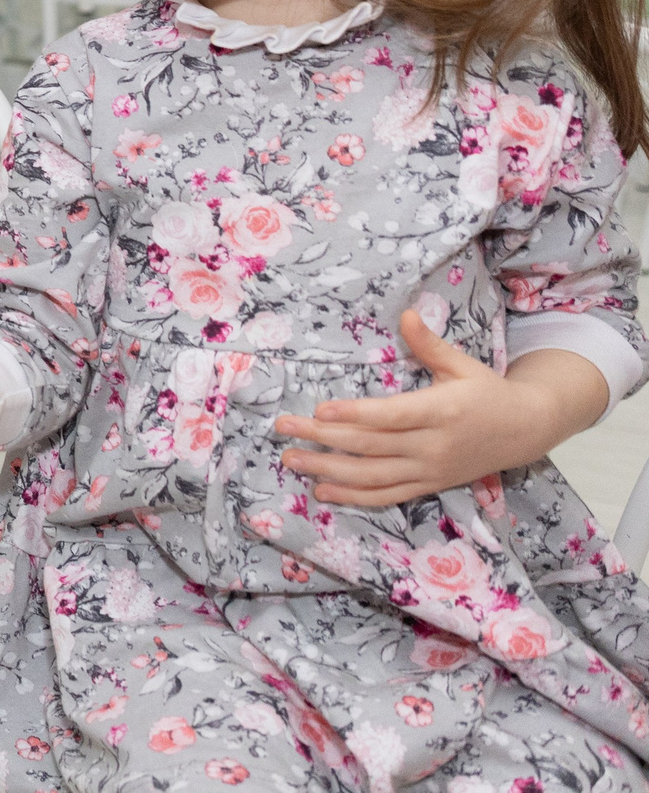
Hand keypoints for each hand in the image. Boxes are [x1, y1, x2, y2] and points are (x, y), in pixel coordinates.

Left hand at [274, 310, 598, 507]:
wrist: (526, 431)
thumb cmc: (488, 392)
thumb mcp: (462, 364)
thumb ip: (429, 344)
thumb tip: (405, 313)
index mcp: (441, 411)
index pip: (392, 416)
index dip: (356, 415)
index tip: (321, 410)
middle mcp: (433, 445)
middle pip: (371, 446)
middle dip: (323, 439)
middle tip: (283, 428)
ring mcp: (429, 470)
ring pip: (373, 476)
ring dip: (328, 470)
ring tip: (290, 459)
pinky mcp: (429, 485)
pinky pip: (387, 496)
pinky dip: (354, 496)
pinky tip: (322, 490)